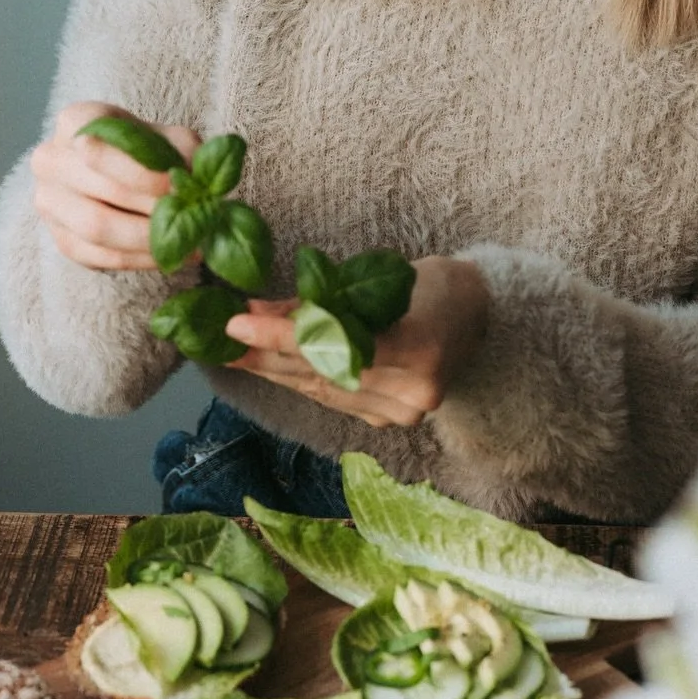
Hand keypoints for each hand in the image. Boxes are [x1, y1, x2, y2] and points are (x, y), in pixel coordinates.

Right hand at [32, 101, 199, 269]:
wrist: (122, 173)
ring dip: (147, 239)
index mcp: (74, 122)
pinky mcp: (61, 239)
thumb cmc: (149, 151)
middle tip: (192, 220)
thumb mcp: (170, 138)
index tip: (175, 186)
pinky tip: (169, 255)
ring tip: (188, 244)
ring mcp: (49, 202)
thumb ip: (181, 154)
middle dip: (151, 208)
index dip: (139, 172)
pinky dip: (138, 259)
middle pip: (103, 191)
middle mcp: (50, 160)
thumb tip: (189, 185)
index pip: (100, 148)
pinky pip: (98, 256)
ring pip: (97, 228)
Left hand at [223, 255, 488, 428]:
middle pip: (320, 372)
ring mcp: (402, 413)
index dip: (279, 335)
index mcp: (419, 346)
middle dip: (264, 354)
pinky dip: (297, 380)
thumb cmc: (431, 285)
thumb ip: (321, 300)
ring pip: (320, 391)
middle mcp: (412, 390)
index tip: (235, 324)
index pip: (334, 343)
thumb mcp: (380, 277)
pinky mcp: (390, 421)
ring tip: (233, 351)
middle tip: (218, 338)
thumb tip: (254, 311)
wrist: (479, 317)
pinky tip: (269, 366)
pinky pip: (331, 399)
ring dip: (272, 370)